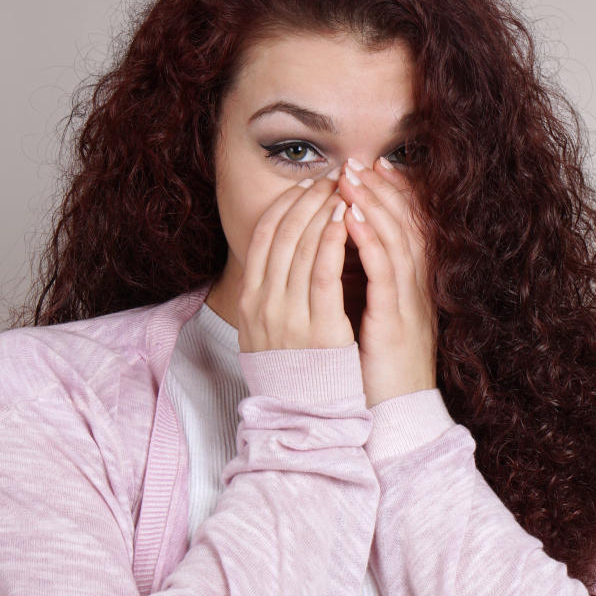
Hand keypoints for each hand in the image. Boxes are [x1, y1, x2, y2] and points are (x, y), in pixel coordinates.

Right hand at [237, 171, 353, 352]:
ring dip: (323, 211)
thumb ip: (273, 291)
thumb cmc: (298, 369)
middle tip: (332, 178)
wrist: (308, 417)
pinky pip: (323, 272)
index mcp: (249, 301)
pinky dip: (333, 240)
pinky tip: (346, 219)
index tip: (306, 185)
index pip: (262, 236)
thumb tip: (283, 251)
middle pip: (282, 234)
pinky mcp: (318, 327)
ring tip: (344, 190)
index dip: (285, 205)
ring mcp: (288, 316)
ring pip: (301, 247)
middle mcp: (262, 305)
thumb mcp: (270, 328)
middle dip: (308, 199)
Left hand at [335, 156, 437, 407]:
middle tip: (358, 162)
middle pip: (408, 227)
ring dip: (376, 206)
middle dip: (382, 191)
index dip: (392, 197)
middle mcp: (417, 291)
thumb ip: (368, 291)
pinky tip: (354, 220)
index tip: (371, 169)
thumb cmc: (378, 375)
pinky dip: (372, 243)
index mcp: (412, 290)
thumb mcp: (374, 323)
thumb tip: (344, 260)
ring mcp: (410, 305)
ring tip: (352, 179)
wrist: (395, 420)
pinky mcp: (397, 323)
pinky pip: (387, 274)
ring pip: (399, 242)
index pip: (408, 230)